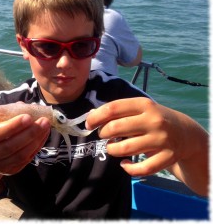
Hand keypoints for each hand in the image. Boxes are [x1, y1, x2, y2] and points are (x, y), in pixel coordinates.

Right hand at [0, 114, 50, 174]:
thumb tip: (24, 105)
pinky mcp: (11, 171)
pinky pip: (27, 159)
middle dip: (29, 133)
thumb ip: (6, 114)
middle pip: (10, 146)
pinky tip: (44, 135)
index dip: (12, 126)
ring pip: (21, 155)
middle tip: (43, 121)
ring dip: (36, 140)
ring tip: (46, 126)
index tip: (27, 116)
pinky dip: (37, 146)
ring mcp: (0, 166)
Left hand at [85, 97, 207, 180]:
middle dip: (103, 133)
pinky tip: (124, 164)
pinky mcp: (167, 157)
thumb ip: (117, 111)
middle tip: (103, 135)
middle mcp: (153, 121)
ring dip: (111, 150)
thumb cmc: (153, 119)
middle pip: (115, 128)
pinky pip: (141, 169)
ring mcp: (161, 140)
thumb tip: (90, 114)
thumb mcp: (139, 109)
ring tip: (112, 147)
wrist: (185, 132)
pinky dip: (128, 168)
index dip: (96, 117)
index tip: (89, 124)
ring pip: (124, 149)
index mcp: (144, 104)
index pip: (112, 108)